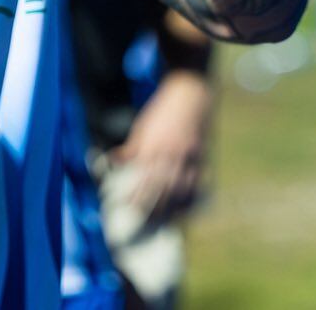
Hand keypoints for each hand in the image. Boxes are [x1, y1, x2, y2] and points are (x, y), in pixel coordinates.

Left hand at [108, 69, 211, 227]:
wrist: (190, 93)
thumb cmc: (162, 109)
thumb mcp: (142, 126)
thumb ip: (131, 147)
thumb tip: (114, 160)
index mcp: (154, 146)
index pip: (142, 178)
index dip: (135, 195)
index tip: (127, 207)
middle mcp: (171, 153)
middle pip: (160, 188)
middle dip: (151, 206)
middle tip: (143, 222)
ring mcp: (188, 156)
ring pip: (179, 188)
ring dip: (171, 207)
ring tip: (163, 221)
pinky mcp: (201, 155)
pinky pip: (197, 182)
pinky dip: (191, 197)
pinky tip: (186, 208)